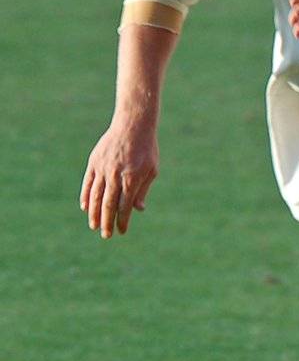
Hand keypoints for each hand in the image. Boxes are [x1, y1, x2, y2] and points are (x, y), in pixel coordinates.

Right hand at [80, 119, 158, 237]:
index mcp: (132, 178)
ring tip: (94, 225)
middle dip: (107, 222)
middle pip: (109, 204)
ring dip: (94, 213)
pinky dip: (86, 197)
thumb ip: (142, 190)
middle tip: (106, 235)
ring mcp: (103, 169)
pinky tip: (86, 208)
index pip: (125, 206)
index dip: (122, 221)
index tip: (121, 231)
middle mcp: (115, 175)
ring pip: (96, 196)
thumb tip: (138, 210)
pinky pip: (88, 183)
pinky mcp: (94, 162)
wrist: (133, 125)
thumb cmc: (146, 149)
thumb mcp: (151, 170)